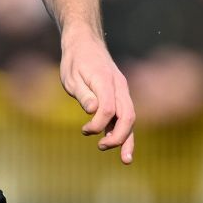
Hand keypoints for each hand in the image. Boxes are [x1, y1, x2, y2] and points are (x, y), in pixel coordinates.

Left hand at [60, 32, 135, 163]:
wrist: (86, 42)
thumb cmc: (75, 60)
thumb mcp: (71, 76)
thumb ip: (83, 94)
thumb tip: (93, 110)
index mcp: (106, 82)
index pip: (108, 109)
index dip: (98, 124)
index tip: (85, 131)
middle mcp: (120, 87)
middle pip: (128, 116)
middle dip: (119, 137)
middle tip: (102, 147)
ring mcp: (123, 91)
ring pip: (131, 118)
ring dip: (127, 138)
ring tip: (125, 159)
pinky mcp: (120, 96)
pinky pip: (126, 115)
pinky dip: (125, 131)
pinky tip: (122, 145)